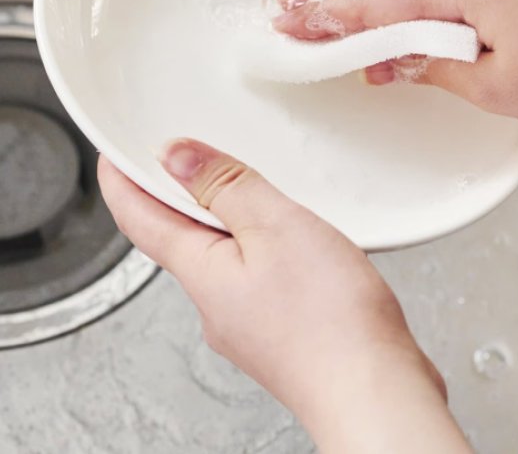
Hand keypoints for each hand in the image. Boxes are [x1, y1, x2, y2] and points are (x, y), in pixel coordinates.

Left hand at [98, 140, 469, 452]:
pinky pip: (251, 276)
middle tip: (181, 157)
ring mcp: (244, 323)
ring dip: (223, 219)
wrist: (374, 392)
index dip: (123, 179)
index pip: (139, 219)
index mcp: (201, 273)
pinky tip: (287, 241)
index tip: (115, 154)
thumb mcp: (275, 226)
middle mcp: (214, 303)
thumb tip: (176, 156)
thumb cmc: (330, 321)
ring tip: (242, 190)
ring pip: (219, 257)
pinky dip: (257, 246)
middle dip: (177, 195)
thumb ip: (225, 187)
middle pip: (177, 237)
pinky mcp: (277, 332)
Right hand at [274, 0, 517, 124]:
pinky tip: (407, 13)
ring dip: (385, 3)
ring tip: (349, 26)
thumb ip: (436, 69)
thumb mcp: (498, 86)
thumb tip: (402, 63)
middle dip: (348, 6)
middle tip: (305, 19)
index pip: (377, 0)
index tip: (296, 22)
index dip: (331, 17)